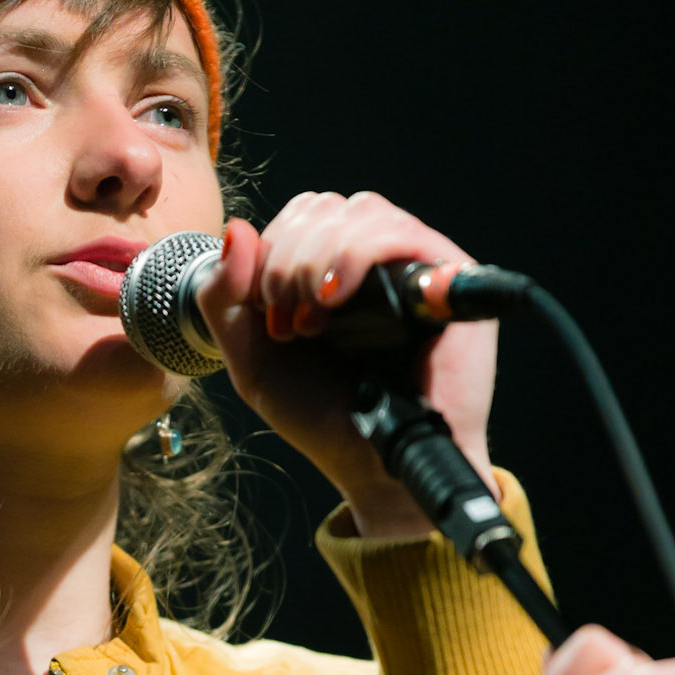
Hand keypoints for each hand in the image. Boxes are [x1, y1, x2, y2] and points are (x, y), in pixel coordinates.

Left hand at [196, 192, 498, 536]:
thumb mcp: (252, 360)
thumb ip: (225, 299)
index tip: (269, 315)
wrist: (374, 467)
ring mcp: (415, 266)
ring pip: (360, 212)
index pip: (301, 214)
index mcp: (334, 270)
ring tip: (313, 318)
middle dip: (289, 257)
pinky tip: (333, 299)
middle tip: (288, 321)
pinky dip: (355, 256)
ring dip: (317, 258)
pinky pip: (400, 233)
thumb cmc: (323, 417)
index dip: (273, 250)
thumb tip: (237, 227)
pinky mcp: (450, 278)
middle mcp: (377, 261)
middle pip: (325, 207)